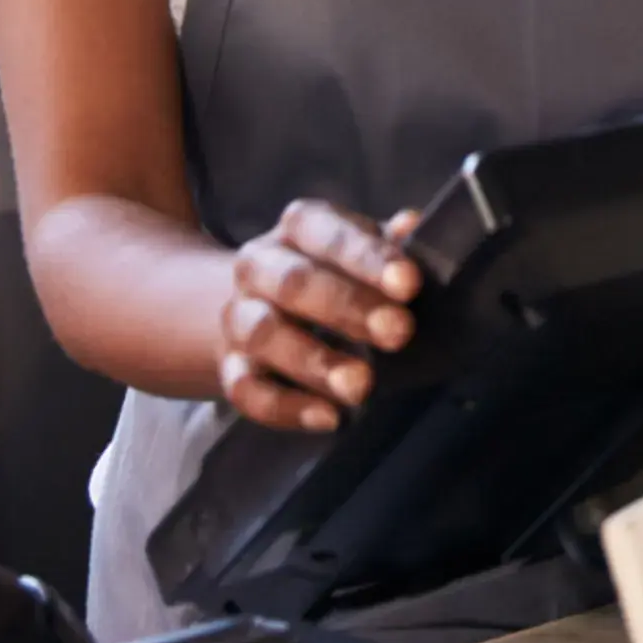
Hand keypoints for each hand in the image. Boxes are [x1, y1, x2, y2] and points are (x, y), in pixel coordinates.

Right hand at [216, 199, 421, 430]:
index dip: (368, 257)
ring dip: (315, 362)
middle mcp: (259, 266)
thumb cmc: (333, 272)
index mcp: (298, 228)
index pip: (327, 232)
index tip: (409, 284)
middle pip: (293, 282)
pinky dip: (286, 406)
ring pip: (264, 335)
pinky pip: (245, 389)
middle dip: (347, 307)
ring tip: (360, 386)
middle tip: (399, 333)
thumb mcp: (361, 250)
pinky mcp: (229, 365)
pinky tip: (329, 417)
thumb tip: (413, 224)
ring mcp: (239, 316)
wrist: (258, 302)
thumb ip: (389, 244)